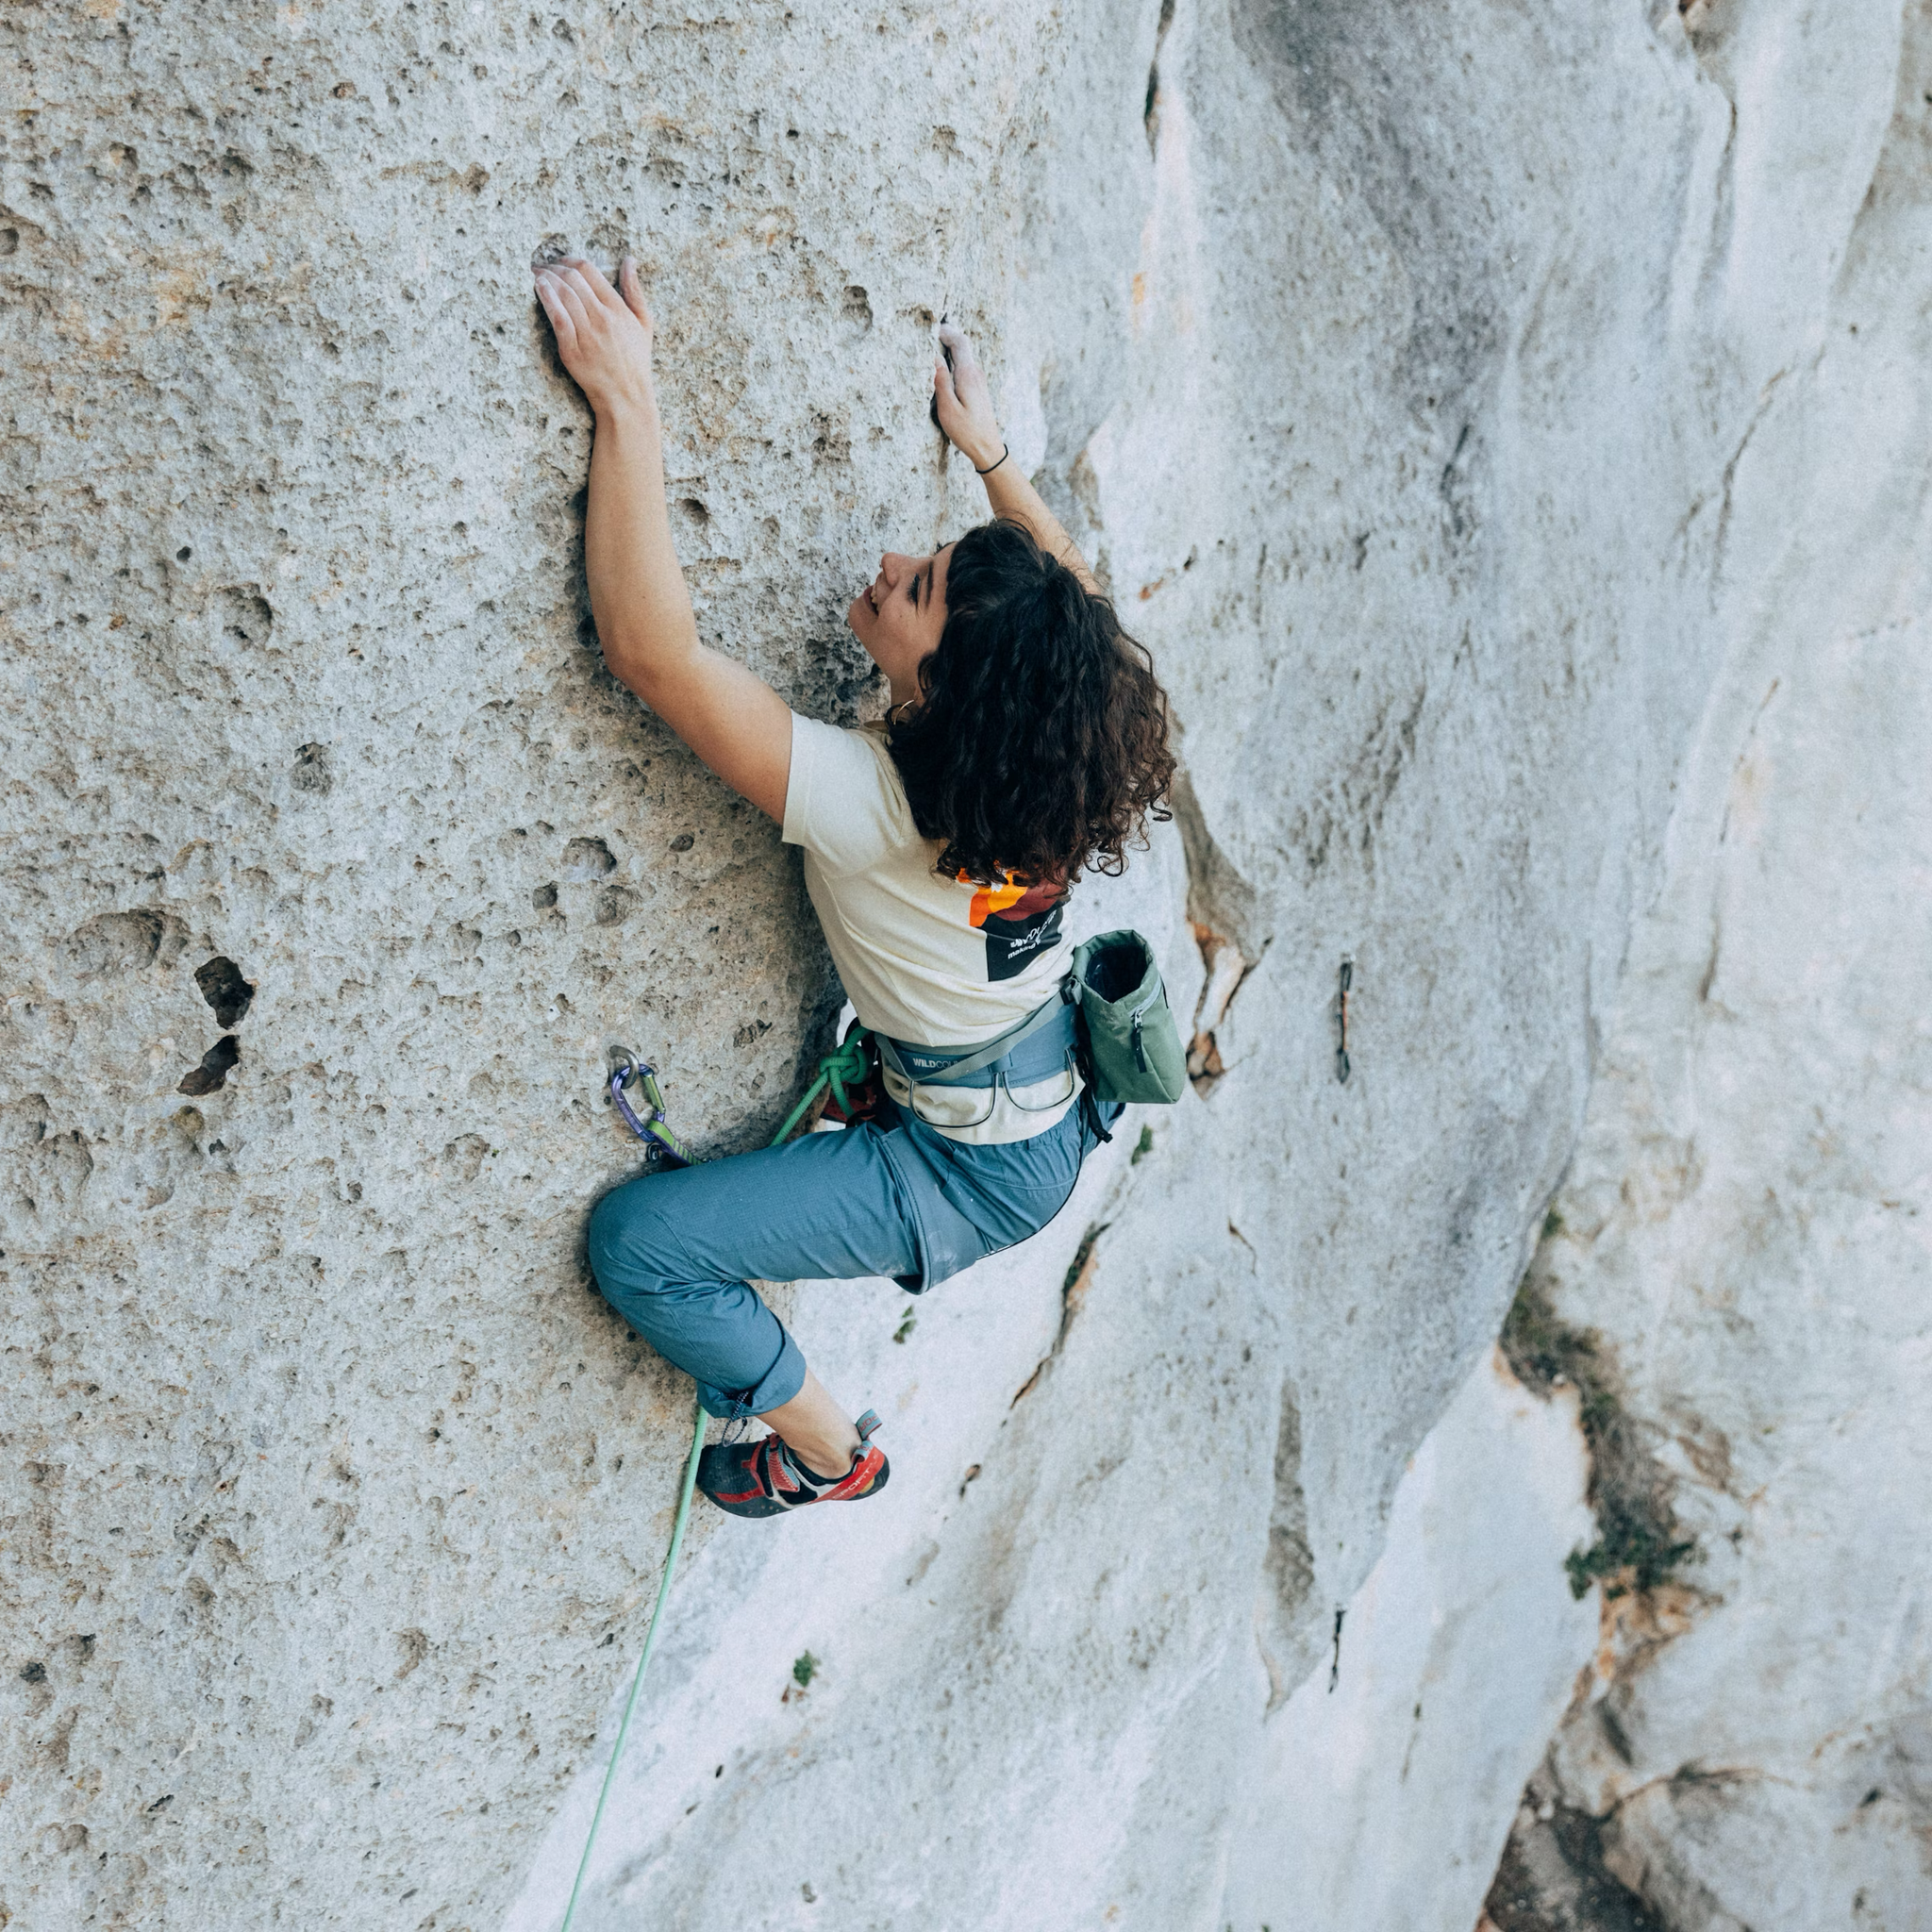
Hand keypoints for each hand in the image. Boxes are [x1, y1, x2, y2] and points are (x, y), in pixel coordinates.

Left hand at [533, 255, 655, 416]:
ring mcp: (587, 335)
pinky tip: (539, 288)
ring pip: (563, 296)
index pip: (590, 272)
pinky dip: (547, 299)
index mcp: (618, 310)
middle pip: (573, 280)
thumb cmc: (635, 361)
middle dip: (554, 267)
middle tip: (542, 264)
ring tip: (536, 273)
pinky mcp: (572, 351)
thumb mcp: (644, 324)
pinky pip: (558, 319)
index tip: (561, 260)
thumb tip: (630, 261)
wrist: (626, 397)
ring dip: (546, 279)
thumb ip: (635, 291)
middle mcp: (602, 319)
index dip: (571, 260)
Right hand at [933, 322, 1004, 471]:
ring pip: (963, 357)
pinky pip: (964, 368)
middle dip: (946, 337)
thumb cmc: (967, 432)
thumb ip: (941, 382)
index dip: (946, 331)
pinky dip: (952, 362)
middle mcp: (976, 374)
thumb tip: (934, 359)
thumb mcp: (948, 409)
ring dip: (949, 349)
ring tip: (933, 344)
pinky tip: (943, 367)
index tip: (931, 328)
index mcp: (968, 375)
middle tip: (929, 332)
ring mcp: (978, 381)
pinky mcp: (977, 389)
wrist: (987, 448)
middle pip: (962, 346)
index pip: (960, 342)